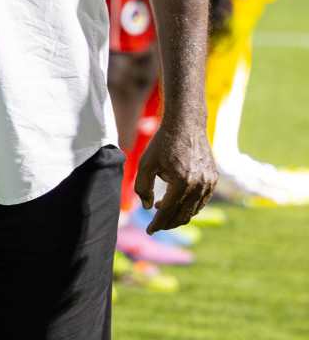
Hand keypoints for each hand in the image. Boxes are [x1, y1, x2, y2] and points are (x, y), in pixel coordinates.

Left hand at [134, 116, 217, 232]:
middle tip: (156, 225)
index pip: (168, 211)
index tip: (149, 230)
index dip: (158, 223)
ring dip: (178, 214)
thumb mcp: (145, 164)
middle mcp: (199, 186)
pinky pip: (201, 200)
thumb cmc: (162, 143)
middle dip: (168, 223)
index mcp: (182, 183)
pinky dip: (189, 205)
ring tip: (162, 209)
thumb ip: (143, 187)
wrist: (186, 125)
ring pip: (194, 209)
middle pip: (183, 215)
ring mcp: (209, 183)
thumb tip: (148, 208)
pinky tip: (176, 201)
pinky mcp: (213, 179)